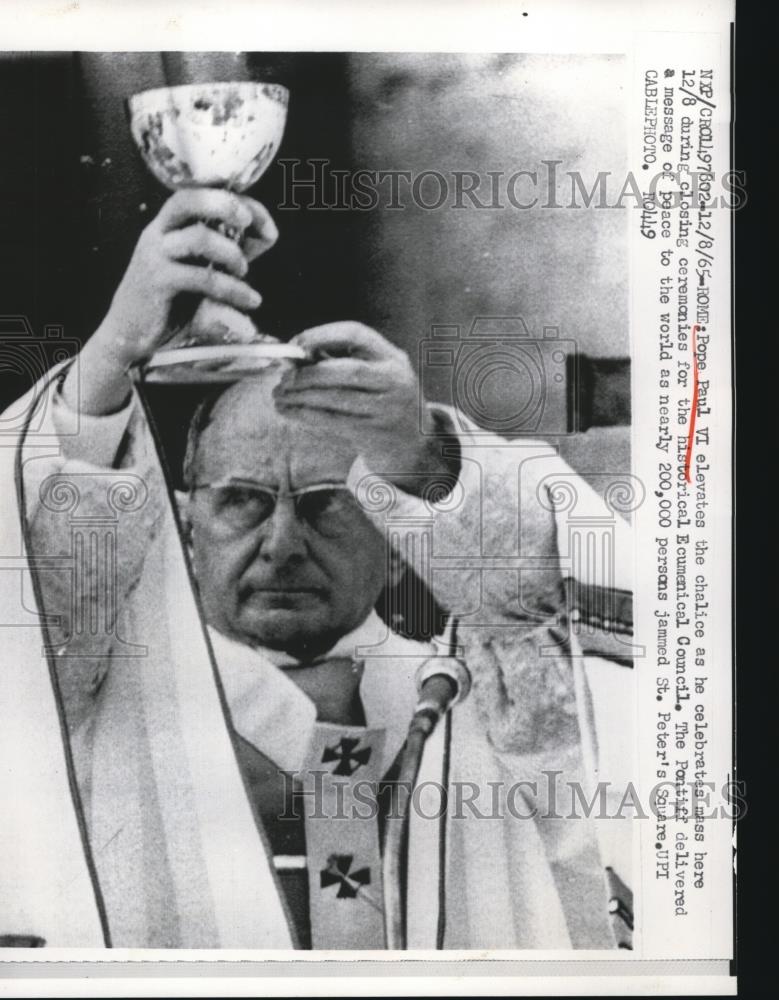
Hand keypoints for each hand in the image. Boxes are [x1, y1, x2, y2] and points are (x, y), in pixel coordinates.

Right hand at [66, 189, 276, 414]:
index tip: (263, 223)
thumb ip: (229, 251)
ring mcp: (155, 255)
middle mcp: (158, 232)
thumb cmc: (168, 300)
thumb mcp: (200, 269)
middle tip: (247, 222)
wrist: (128, 332)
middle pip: (188, 199)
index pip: (199, 194)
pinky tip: (248, 300)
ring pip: (199, 237)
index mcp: (167, 224)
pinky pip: (203, 277)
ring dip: (232, 254)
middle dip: (224, 205)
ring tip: (244, 273)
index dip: (234, 201)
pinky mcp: (158, 282)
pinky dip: (232, 289)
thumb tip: (267, 234)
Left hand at [273, 322, 449, 488]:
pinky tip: (289, 411)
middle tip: (283, 378)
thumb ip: (339, 361)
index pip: (357, 334)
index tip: (296, 344)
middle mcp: (395, 381)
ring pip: (336, 399)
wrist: (414, 445)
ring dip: (301, 396)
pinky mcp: (374, 434)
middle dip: (309, 373)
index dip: (323, 335)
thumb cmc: (383, 402)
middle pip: (347, 370)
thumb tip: (293, 357)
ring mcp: (387, 409)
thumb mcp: (375, 375)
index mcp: (393, 357)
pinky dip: (305, 415)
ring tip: (278, 395)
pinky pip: (332, 422)